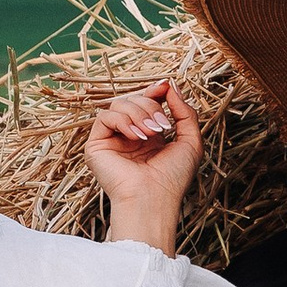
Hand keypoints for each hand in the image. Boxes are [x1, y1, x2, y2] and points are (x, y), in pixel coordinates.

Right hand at [86, 76, 201, 251]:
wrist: (154, 200)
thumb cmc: (173, 179)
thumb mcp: (190, 141)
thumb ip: (185, 113)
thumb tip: (171, 86)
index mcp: (149, 135)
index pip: (147, 101)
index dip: (155, 91)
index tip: (164, 86)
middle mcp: (129, 135)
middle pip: (134, 99)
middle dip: (150, 106)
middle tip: (162, 126)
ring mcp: (112, 139)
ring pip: (119, 104)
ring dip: (139, 113)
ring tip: (151, 134)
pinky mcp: (96, 145)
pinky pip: (105, 117)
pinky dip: (123, 121)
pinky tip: (136, 137)